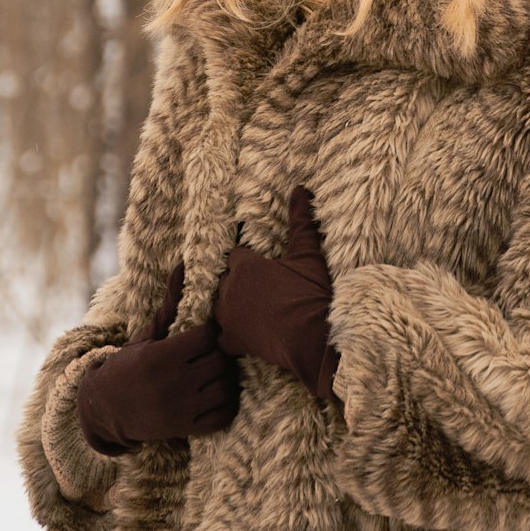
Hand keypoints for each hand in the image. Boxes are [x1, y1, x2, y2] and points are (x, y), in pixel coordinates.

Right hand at [77, 262, 239, 453]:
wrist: (105, 408)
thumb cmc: (129, 364)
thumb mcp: (147, 334)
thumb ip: (170, 303)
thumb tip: (183, 264)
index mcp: (160, 356)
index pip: (207, 335)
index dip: (209, 331)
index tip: (203, 333)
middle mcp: (171, 384)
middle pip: (219, 361)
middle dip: (219, 353)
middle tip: (213, 352)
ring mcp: (179, 409)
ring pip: (225, 388)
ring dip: (225, 378)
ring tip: (216, 371)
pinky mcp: (184, 429)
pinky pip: (222, 416)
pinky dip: (226, 404)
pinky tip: (216, 394)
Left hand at [212, 186, 340, 403]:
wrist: (313, 338)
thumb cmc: (309, 293)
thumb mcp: (308, 254)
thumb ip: (300, 221)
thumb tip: (300, 188)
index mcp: (244, 265)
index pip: (235, 256)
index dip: (247, 261)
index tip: (260, 267)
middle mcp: (229, 288)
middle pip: (223, 280)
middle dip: (235, 282)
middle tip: (256, 288)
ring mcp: (227, 317)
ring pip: (216, 306)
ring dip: (228, 307)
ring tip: (246, 309)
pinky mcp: (232, 341)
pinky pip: (220, 336)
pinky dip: (228, 336)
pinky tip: (242, 335)